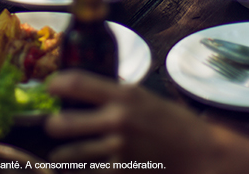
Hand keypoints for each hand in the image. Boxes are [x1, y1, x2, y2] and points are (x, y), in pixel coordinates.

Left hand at [45, 71, 220, 171]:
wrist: (198, 153)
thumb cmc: (173, 122)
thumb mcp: (145, 98)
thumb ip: (117, 94)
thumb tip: (86, 89)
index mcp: (124, 94)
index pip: (76, 83)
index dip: (56, 84)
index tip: (50, 87)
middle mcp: (117, 119)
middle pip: (62, 123)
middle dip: (52, 126)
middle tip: (54, 125)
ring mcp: (118, 149)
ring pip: (69, 155)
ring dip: (62, 154)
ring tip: (60, 153)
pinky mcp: (121, 173)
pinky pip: (88, 173)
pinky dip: (81, 172)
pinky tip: (81, 168)